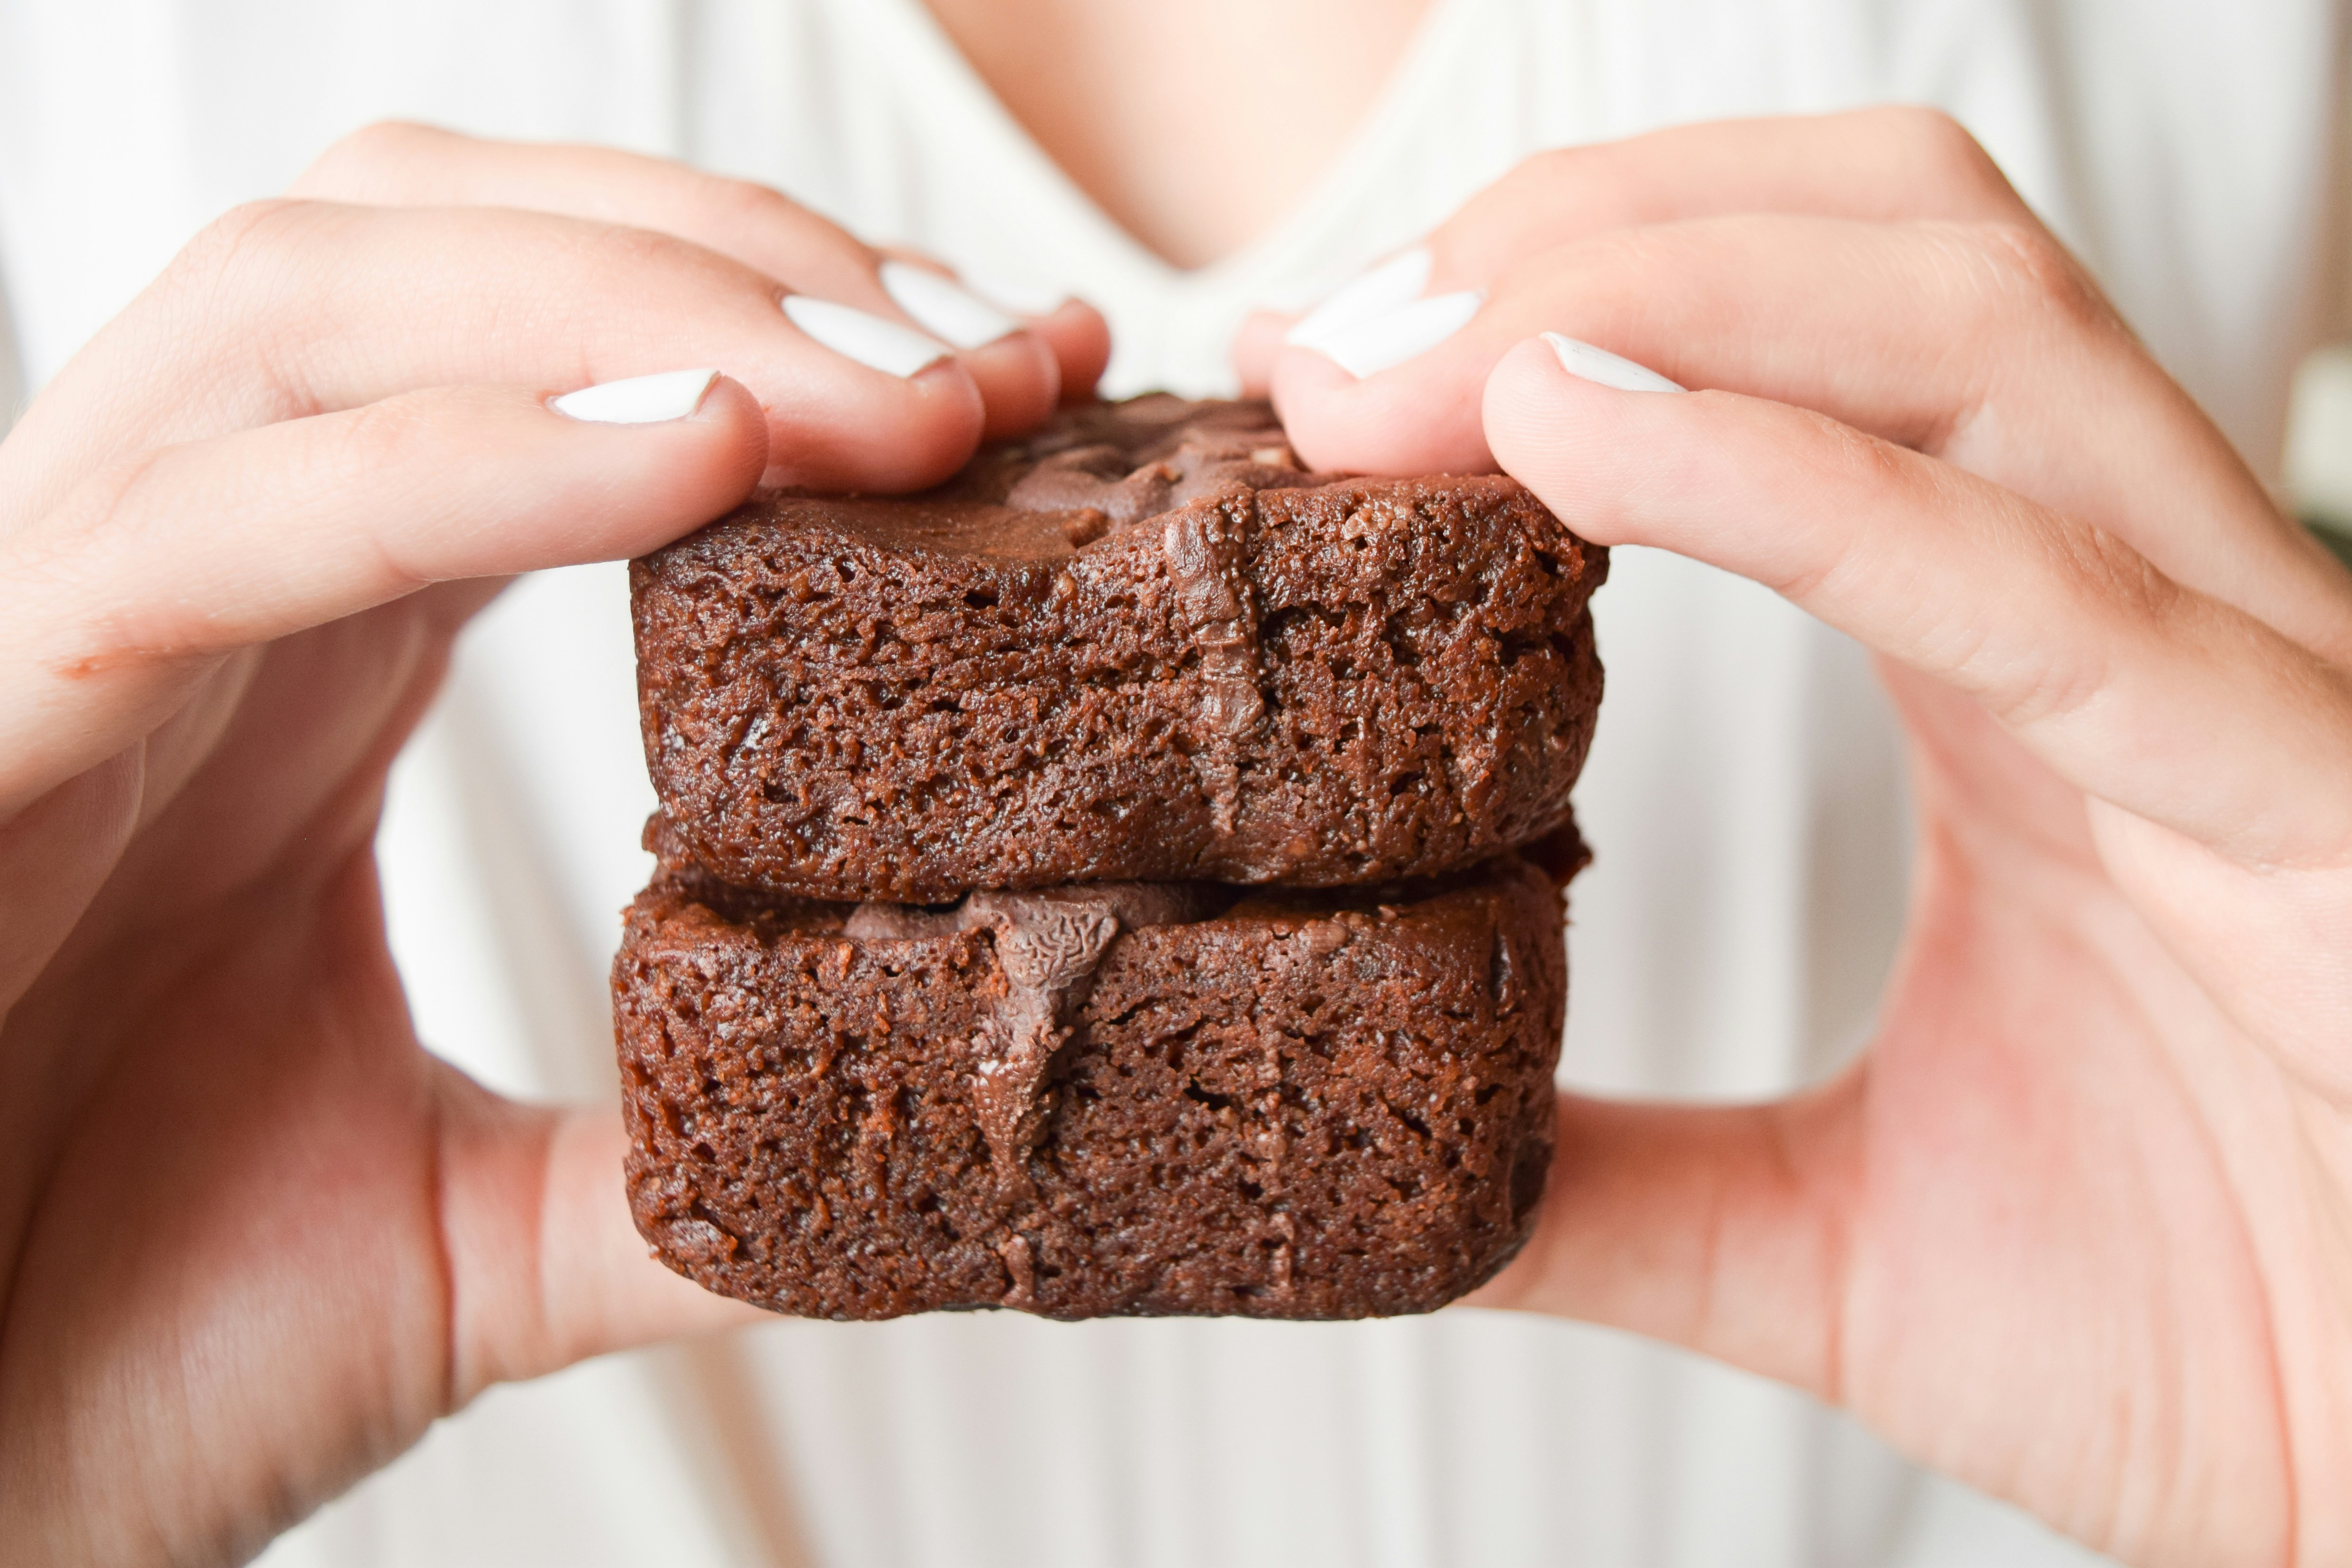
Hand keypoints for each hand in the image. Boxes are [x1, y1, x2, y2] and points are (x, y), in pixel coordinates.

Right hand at [0, 124, 1103, 1564]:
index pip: (534, 358)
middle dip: (725, 254)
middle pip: (431, 248)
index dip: (773, 323)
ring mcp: (62, 627)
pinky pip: (211, 523)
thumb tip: (905, 1163)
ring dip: (628, 302)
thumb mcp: (467, 1243)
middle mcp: (191, 589)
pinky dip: (463, 464)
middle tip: (982, 348)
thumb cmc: (106, 1352)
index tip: (1007, 380)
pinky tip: (691, 458)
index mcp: (305, 655)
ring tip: (880, 392)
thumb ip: (663, 1172)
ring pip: (316, 309)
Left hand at [1259, 110, 2351, 1566]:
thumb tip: (1409, 1166)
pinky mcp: (2316, 803)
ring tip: (1400, 373)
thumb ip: (1621, 1178)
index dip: (1556, 303)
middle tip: (1332, 348)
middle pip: (1882, 250)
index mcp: (2028, 676)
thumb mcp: (1840, 1241)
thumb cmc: (2222, 1341)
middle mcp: (2135, 618)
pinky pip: (2045, 586)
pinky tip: (1571, 432)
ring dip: (1653, 297)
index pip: (1806, 342)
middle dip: (1584, 236)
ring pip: (1969, 331)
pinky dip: (1798, 483)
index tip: (1322, 380)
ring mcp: (2238, 685)